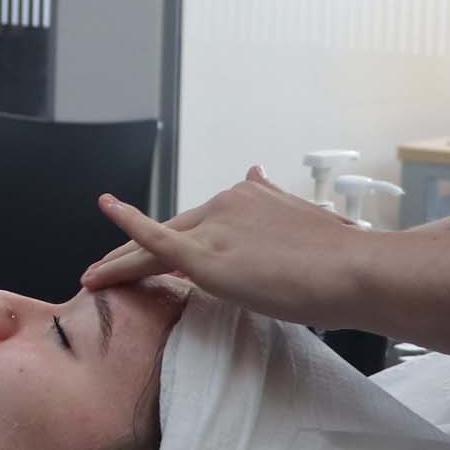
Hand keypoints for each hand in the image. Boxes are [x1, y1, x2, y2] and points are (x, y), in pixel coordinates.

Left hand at [80, 166, 367, 326]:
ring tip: (91, 280)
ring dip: (119, 264)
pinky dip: (126, 229)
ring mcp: (217, 227)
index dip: (166, 242)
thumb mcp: (304, 218)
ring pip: (155, 245)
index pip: (198, 224)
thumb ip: (272, 199)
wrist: (358, 270)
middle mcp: (228, 203)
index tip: (146, 257)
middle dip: (131, 252)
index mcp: (248, 197)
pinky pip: (156, 242)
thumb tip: (253, 169)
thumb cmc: (342, 257)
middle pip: (169, 231)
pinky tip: (103, 216)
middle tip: (102, 271)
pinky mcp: (210, 256)